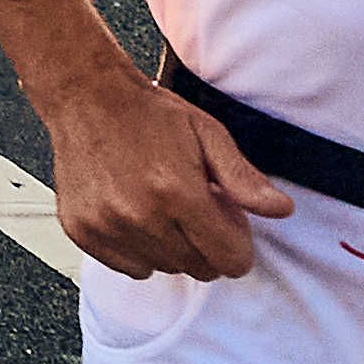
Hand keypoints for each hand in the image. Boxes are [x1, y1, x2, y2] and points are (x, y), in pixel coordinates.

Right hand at [36, 76, 289, 281]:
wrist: (85, 95)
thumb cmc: (150, 113)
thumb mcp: (207, 133)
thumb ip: (244, 178)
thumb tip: (281, 209)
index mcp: (177, 192)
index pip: (230, 260)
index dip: (236, 241)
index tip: (224, 217)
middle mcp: (140, 215)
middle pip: (200, 268)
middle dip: (205, 243)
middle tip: (191, 206)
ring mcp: (107, 225)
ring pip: (165, 268)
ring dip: (171, 246)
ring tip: (161, 204)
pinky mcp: (82, 230)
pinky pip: (130, 267)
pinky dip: (139, 249)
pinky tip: (134, 213)